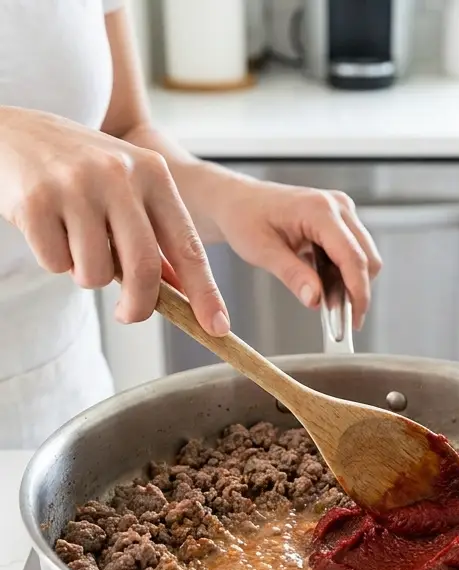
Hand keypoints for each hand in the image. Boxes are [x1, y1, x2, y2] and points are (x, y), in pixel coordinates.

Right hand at [0, 107, 227, 332]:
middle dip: (140, 304)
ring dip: (87, 275)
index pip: (187, 244)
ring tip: (77, 245)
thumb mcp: (127, 186)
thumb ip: (154, 232)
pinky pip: (55, 264)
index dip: (204, 292)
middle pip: (143, 268)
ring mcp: (75, 187)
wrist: (12, 133)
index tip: (217, 327)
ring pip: (95, 273)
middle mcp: (118, 176)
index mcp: (153, 173)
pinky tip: (49, 229)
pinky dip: (54, 261)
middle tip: (131, 315)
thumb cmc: (79, 169)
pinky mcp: (35, 202)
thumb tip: (182, 290)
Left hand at [196, 178, 381, 329]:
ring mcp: (342, 212)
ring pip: (364, 257)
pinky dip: (344, 273)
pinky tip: (324, 283)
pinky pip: (354, 252)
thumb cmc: (244, 217)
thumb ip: (291, 274)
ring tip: (327, 300)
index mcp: (320, 210)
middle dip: (357, 291)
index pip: (352, 257)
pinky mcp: (341, 221)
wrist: (238, 200)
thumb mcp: (261, 250)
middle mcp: (338, 207)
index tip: (353, 319)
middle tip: (338, 318)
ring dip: (350, 283)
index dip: (357, 291)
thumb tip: (315, 299)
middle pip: (367, 258)